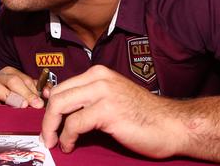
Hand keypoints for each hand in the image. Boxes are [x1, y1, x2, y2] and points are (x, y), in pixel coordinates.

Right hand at [0, 66, 44, 108]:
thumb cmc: (14, 100)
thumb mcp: (28, 92)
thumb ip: (40, 90)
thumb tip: (47, 92)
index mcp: (10, 73)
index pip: (24, 79)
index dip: (33, 91)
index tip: (39, 103)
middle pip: (12, 81)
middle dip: (24, 94)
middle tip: (31, 105)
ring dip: (9, 98)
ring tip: (19, 107)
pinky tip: (1, 110)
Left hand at [40, 65, 187, 157]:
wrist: (172, 125)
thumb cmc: (144, 116)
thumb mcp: (112, 99)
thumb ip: (89, 98)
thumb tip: (58, 105)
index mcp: (99, 73)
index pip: (62, 86)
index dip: (49, 106)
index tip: (47, 121)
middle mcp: (99, 78)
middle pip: (57, 95)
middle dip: (47, 118)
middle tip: (46, 135)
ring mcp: (103, 93)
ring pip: (60, 106)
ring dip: (51, 128)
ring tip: (53, 142)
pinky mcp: (107, 111)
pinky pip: (74, 124)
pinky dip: (67, 137)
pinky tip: (70, 145)